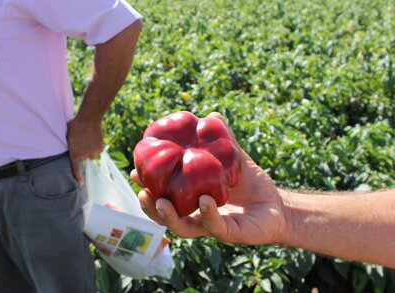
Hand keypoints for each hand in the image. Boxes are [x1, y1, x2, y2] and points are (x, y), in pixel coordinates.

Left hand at [67, 117, 103, 184]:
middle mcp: (84, 155)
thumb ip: (70, 145)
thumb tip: (71, 147)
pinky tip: (94, 138)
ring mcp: (93, 152)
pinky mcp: (99, 148)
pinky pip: (98, 150)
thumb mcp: (68, 136)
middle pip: (84, 158)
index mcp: (74, 153)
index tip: (80, 184)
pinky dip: (96, 146)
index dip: (78, 177)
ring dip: (90, 150)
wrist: (89, 119)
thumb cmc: (75, 125)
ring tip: (88, 139)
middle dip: (83, 152)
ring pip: (91, 154)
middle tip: (81, 142)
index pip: (75, 168)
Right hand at [131, 113, 288, 244]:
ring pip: (182, 228)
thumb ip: (225, 142)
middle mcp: (197, 214)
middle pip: (165, 216)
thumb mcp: (236, 160)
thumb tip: (213, 116)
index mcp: (192, 198)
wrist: (279, 207)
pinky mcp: (228, 233)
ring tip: (161, 202)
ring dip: (168, 216)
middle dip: (150, 206)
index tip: (135, 171)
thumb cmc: (254, 185)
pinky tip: (205, 200)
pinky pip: (213, 226)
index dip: (148, 186)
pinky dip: (207, 213)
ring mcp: (210, 226)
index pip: (164, 194)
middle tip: (141, 191)